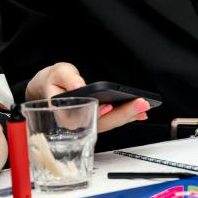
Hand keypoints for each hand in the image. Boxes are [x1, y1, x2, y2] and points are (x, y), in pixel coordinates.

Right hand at [25, 63, 150, 132]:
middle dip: (123, 114)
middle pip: (102, 123)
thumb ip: (67, 78)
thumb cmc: (54, 82)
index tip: (109, 106)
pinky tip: (140, 113)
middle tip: (140, 103)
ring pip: (110, 124)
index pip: (83, 118)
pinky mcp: (98, 120)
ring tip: (144, 106)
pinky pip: (114, 121)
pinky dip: (128, 117)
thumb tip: (78, 85)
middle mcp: (79, 124)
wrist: (53, 87)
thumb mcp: (57, 73)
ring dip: (129, 116)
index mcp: (66, 115)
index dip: (97, 114)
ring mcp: (90, 124)